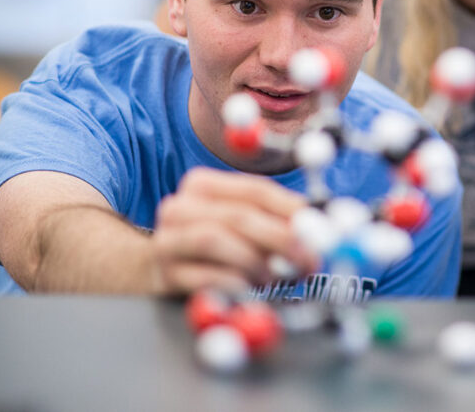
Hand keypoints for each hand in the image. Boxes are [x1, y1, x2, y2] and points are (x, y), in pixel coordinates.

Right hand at [150, 167, 316, 294]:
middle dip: (282, 239)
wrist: (155, 269)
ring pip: (216, 240)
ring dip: (255, 262)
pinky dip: (235, 284)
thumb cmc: (213, 246)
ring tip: (272, 278)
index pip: (255, 189)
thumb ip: (275, 218)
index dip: (292, 209)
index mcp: (202, 184)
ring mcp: (168, 240)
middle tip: (308, 260)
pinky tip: (249, 290)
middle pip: (239, 216)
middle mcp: (179, 206)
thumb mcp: (240, 223)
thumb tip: (319, 225)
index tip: (319, 228)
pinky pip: (205, 277)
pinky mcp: (164, 274)